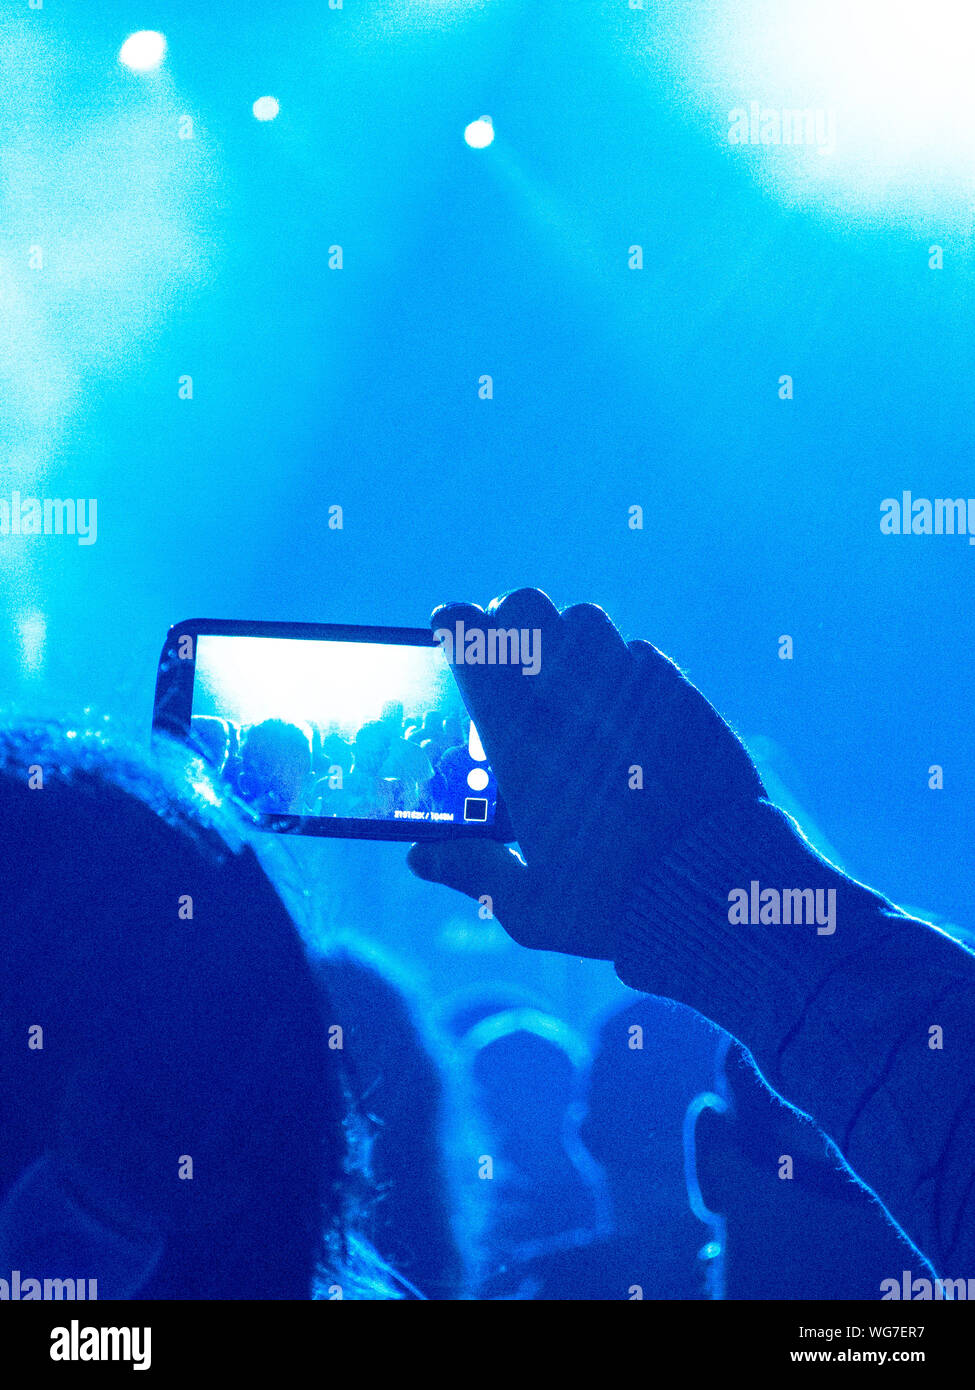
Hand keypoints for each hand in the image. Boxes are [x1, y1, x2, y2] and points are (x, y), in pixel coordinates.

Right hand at [407, 589, 764, 959]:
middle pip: (526, 605)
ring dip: (568, 639)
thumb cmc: (617, 904)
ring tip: (570, 681)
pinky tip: (625, 709)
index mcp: (519, 736)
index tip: (454, 635)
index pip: (470, 634)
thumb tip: (420, 858)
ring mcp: (631, 688)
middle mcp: (572, 696)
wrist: (723, 891)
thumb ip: (471, 870)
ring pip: (586, 619)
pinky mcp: (683, 694)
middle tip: (513, 659)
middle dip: (511, 621)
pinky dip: (625, 669)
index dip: (456, 625)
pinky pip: (642, 653)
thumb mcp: (529, 904)